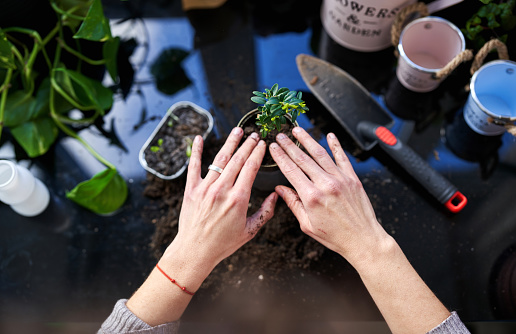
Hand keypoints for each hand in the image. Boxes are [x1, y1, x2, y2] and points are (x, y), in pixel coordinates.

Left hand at [127, 127, 277, 324]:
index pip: (250, 168)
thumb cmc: (223, 243)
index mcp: (238, 199)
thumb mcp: (250, 231)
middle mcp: (221, 190)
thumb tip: (276, 195)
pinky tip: (199, 137)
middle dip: (247, 144)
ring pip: (219, 159)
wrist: (195, 251)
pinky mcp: (191, 190)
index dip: (258, 153)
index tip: (263, 144)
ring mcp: (205, 188)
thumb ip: (266, 212)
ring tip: (238, 131)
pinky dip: (196, 151)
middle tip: (254, 134)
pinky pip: (193, 166)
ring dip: (230, 143)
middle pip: (237, 160)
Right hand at [270, 127, 390, 266]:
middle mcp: (326, 185)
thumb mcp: (307, 225)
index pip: (291, 171)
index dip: (280, 157)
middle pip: (303, 159)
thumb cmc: (336, 237)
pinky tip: (330, 136)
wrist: (363, 240)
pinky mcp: (352, 179)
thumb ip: (293, 204)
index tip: (273, 148)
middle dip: (289, 145)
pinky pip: (342, 158)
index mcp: (311, 197)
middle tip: (280, 135)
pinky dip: (336, 145)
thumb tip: (280, 189)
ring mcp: (340, 179)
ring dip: (308, 140)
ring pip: (321, 154)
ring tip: (298, 130)